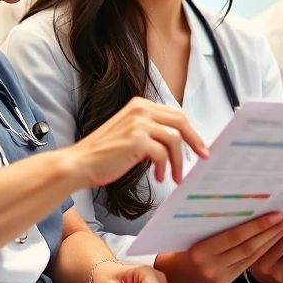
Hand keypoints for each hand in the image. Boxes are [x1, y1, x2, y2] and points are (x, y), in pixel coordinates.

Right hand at [67, 97, 208, 188]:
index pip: (175, 114)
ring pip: (175, 140)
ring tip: (174, 176)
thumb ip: (151, 131)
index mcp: (140, 105)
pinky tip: (158, 177)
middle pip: (180, 122)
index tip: (200, 146)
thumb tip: (177, 142)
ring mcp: (138, 124)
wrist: (80, 163)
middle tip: (202, 157)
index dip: (191, 131)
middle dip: (195, 141)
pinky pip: (163, 154)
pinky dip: (164, 168)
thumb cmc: (103, 153)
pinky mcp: (137, 140)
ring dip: (178, 161)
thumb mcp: (130, 133)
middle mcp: (140, 110)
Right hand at [155, 212, 282, 282]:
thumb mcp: (191, 229)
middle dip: (269, 232)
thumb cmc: (181, 243)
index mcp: (200, 251)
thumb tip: (243, 202)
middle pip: (247, 247)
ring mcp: (220, 276)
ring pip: (251, 256)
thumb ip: (213, 221)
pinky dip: (262, 250)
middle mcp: (211, 266)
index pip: (234, 237)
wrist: (174, 270)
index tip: (275, 214)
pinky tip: (273, 239)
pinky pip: (248, 263)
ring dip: (270, 241)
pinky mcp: (226, 281)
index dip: (257, 226)